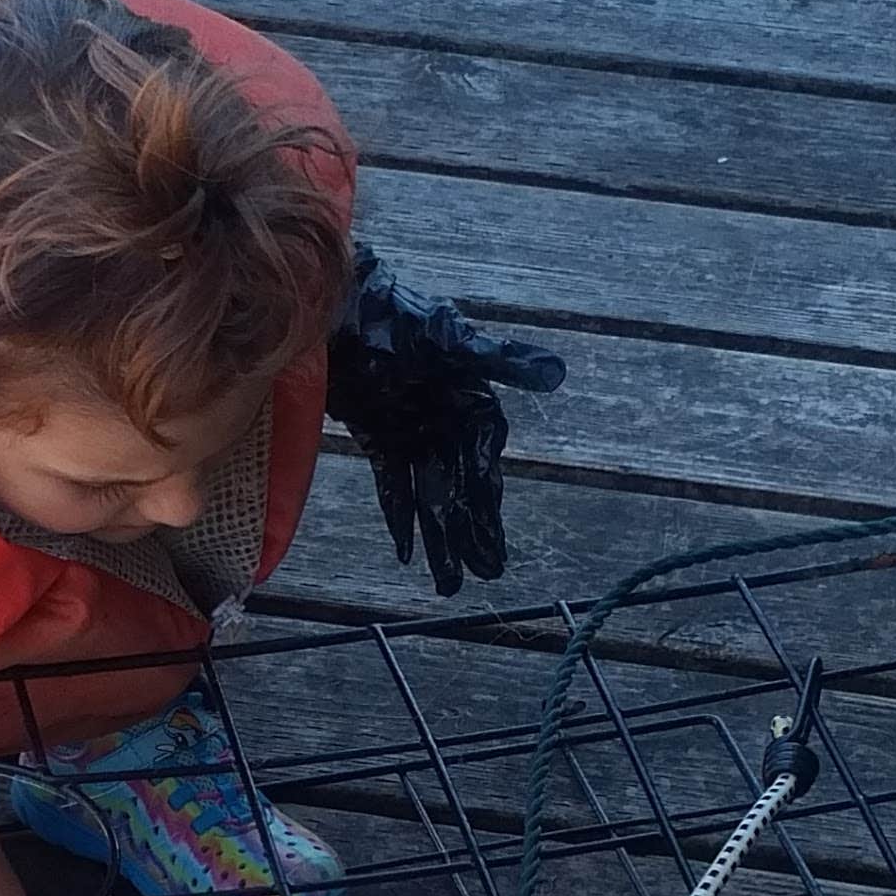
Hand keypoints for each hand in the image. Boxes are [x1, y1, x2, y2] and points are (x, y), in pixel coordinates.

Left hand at [324, 246, 565, 597]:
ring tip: (449, 584)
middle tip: (482, 576)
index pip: (483, 467)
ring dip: (438, 537)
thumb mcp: (449, 339)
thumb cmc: (399, 318)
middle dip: (470, 534)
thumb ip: (499, 359)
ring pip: (430, 496)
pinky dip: (401, 516)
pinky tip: (408, 553)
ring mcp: (414, 434)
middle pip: (461, 490)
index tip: (493, 548)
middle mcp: (447, 425)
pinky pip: (395, 486)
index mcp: (470, 405)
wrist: (339, 311)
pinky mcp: (382, 438)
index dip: (487, 508)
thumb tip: (555, 374)